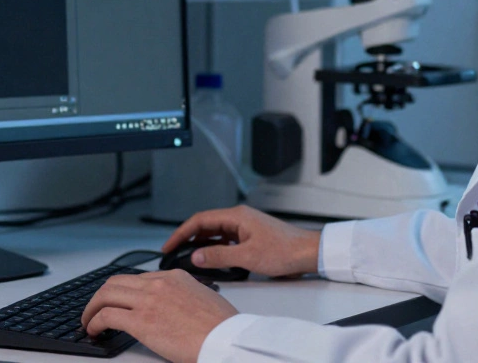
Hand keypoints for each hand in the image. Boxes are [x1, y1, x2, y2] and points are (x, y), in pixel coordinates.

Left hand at [81, 270, 237, 362]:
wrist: (226, 339)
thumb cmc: (222, 327)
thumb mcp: (204, 299)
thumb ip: (184, 296)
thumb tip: (174, 308)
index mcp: (174, 277)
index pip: (137, 278)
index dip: (122, 291)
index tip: (116, 301)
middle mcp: (158, 283)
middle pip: (116, 282)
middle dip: (101, 295)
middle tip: (95, 308)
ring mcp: (147, 300)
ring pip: (105, 294)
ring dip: (92, 308)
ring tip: (88, 321)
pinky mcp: (140, 321)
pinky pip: (106, 315)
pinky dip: (93, 321)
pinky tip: (93, 330)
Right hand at [162, 205, 321, 277]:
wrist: (309, 253)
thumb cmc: (284, 250)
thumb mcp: (247, 256)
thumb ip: (218, 256)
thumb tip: (195, 257)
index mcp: (236, 216)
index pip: (200, 220)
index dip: (181, 233)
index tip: (169, 245)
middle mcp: (239, 218)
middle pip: (206, 225)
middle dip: (188, 239)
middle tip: (174, 253)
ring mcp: (245, 228)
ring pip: (216, 234)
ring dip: (202, 245)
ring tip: (189, 259)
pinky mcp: (251, 238)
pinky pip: (226, 240)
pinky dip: (216, 249)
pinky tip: (213, 261)